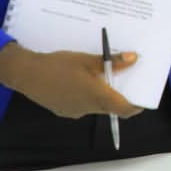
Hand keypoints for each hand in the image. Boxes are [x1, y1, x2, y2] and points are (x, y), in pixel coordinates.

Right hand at [0, 43, 143, 118]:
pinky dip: (87, 96)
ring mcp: (75, 112)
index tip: (142, 100)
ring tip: (97, 75)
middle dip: (118, 95)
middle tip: (121, 78)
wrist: (28, 74)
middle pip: (111, 107)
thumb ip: (112, 62)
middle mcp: (88, 108)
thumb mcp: (87, 59)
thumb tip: (133, 58)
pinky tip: (78, 81)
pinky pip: (82, 105)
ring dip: (101, 94)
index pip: (124, 109)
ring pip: (96, 106)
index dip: (135, 107)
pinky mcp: (64, 111)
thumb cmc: (59, 65)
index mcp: (97, 96)